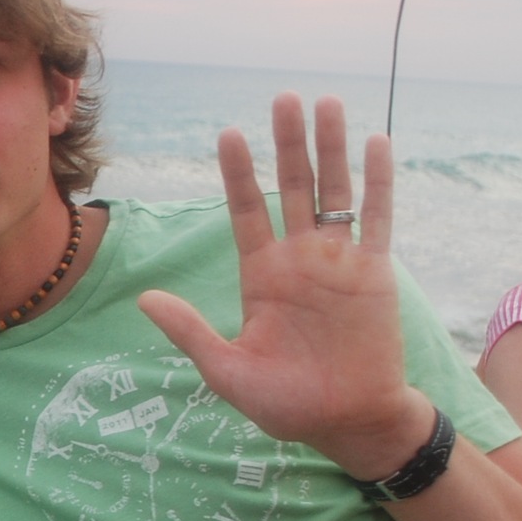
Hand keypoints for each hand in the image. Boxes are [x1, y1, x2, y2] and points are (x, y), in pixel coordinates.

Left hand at [138, 93, 431, 479]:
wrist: (347, 424)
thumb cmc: (287, 404)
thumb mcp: (227, 371)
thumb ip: (190, 332)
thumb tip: (144, 298)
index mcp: (261, 275)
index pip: (246, 211)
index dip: (239, 174)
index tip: (229, 134)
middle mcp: (299, 259)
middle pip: (292, 187)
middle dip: (287, 143)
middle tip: (284, 97)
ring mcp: (339, 262)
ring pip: (335, 191)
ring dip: (331, 148)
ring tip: (326, 102)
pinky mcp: (375, 273)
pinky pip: (377, 218)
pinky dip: (377, 182)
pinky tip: (376, 143)